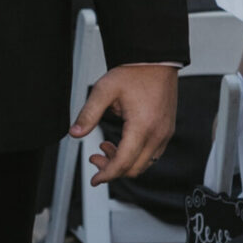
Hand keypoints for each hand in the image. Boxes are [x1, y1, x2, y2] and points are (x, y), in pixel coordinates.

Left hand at [71, 60, 177, 186]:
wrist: (156, 61)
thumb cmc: (134, 73)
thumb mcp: (104, 90)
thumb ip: (88, 114)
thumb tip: (75, 133)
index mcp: (142, 126)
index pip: (124, 163)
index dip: (107, 175)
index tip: (95, 180)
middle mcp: (157, 134)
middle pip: (134, 169)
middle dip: (112, 169)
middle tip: (94, 157)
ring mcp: (165, 134)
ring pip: (144, 164)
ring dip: (124, 162)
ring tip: (105, 147)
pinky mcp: (167, 131)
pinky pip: (152, 154)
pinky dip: (135, 155)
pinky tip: (121, 143)